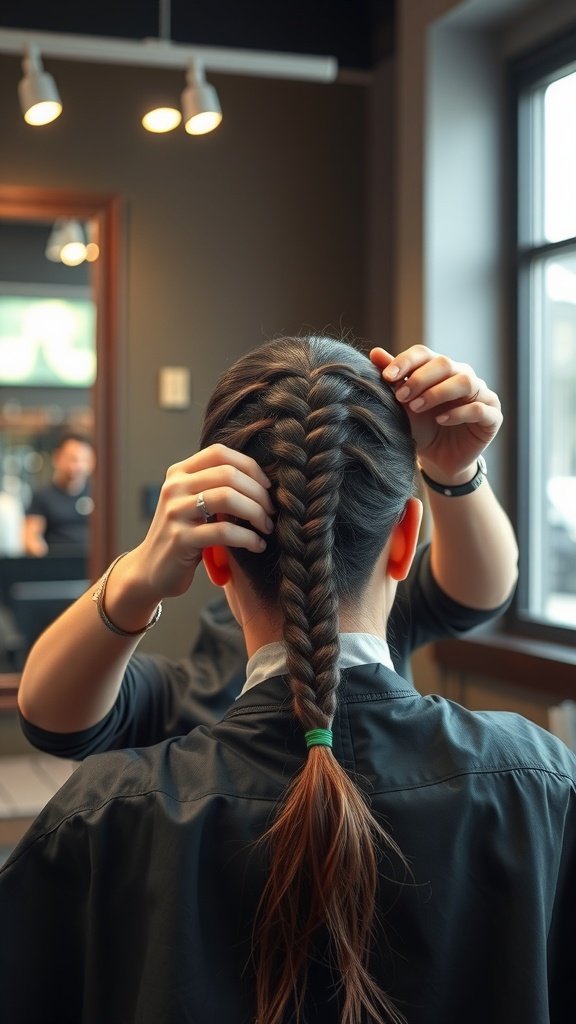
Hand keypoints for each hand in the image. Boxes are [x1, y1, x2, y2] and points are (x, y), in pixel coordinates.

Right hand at [130, 444, 273, 601]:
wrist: (152, 570)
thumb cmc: (185, 535)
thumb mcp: (194, 503)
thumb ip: (216, 486)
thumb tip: (263, 480)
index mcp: (179, 473)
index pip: (220, 453)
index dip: (250, 467)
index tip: (267, 487)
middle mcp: (174, 487)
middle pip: (228, 474)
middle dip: (258, 493)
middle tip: (271, 511)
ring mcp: (175, 512)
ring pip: (228, 498)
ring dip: (256, 513)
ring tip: (266, 527)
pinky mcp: (180, 539)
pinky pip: (224, 531)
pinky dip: (248, 538)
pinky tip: (257, 545)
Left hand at [370, 345, 502, 483]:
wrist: (438, 460)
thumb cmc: (422, 428)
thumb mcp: (403, 406)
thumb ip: (393, 379)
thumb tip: (375, 353)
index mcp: (441, 369)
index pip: (424, 354)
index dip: (406, 362)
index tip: (387, 377)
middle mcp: (463, 376)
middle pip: (444, 364)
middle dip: (420, 378)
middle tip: (400, 397)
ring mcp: (481, 394)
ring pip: (465, 381)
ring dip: (438, 393)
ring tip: (417, 407)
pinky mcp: (492, 416)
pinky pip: (479, 408)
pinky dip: (459, 413)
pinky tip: (441, 420)